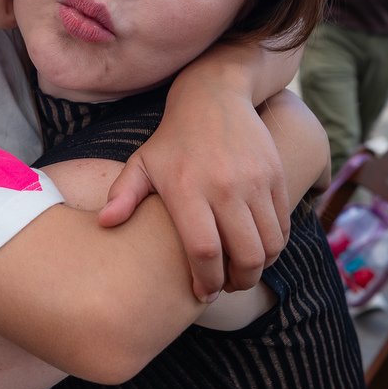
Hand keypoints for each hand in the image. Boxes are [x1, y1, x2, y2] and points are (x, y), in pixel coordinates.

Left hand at [102, 92, 288, 301]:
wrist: (214, 97)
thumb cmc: (172, 139)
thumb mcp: (142, 162)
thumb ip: (123, 194)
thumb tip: (104, 223)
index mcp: (187, 189)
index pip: (204, 249)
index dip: (207, 280)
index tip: (203, 292)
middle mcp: (224, 186)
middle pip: (245, 255)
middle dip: (239, 282)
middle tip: (228, 286)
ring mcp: (255, 181)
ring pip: (270, 245)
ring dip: (259, 267)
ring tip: (243, 270)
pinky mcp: (276, 175)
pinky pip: (283, 224)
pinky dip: (274, 245)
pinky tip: (257, 247)